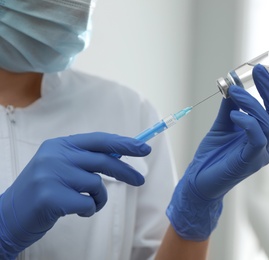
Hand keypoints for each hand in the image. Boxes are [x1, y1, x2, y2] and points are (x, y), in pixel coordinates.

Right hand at [0, 132, 150, 258]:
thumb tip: (120, 155)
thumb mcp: (62, 168)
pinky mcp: (50, 197)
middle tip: (140, 180)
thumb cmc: (43, 192)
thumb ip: (86, 160)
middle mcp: (55, 155)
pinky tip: (76, 211)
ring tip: (87, 203)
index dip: (123, 143)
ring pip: (96, 184)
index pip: (99, 140)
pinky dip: (89, 210)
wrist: (8, 216)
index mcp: (59, 145)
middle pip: (103, 160)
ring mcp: (51, 175)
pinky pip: (88, 203)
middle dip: (125, 171)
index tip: (144, 147)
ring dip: (99, 198)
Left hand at [167, 59, 268, 240]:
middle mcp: (267, 143)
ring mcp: (262, 153)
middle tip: (259, 70)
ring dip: (251, 103)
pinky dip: (248, 122)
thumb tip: (233, 83)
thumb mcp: (222, 125)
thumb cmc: (212, 155)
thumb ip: (231, 107)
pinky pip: (257, 138)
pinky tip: (235, 115)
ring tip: (234, 92)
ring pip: (268, 122)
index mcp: (263, 133)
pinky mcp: (250, 162)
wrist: (198, 181)